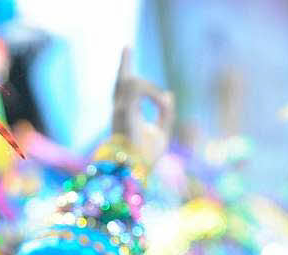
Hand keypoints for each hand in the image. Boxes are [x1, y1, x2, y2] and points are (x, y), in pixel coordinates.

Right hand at [110, 47, 174, 167]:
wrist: (137, 174)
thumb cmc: (146, 160)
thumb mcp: (162, 134)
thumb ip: (166, 114)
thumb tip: (168, 94)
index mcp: (126, 118)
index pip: (125, 93)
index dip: (130, 78)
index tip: (153, 85)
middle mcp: (119, 113)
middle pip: (119, 83)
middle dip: (124, 64)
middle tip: (127, 46)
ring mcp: (119, 113)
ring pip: (129, 83)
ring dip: (149, 87)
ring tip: (162, 101)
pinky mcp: (124, 113)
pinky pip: (136, 89)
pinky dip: (152, 93)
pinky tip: (162, 101)